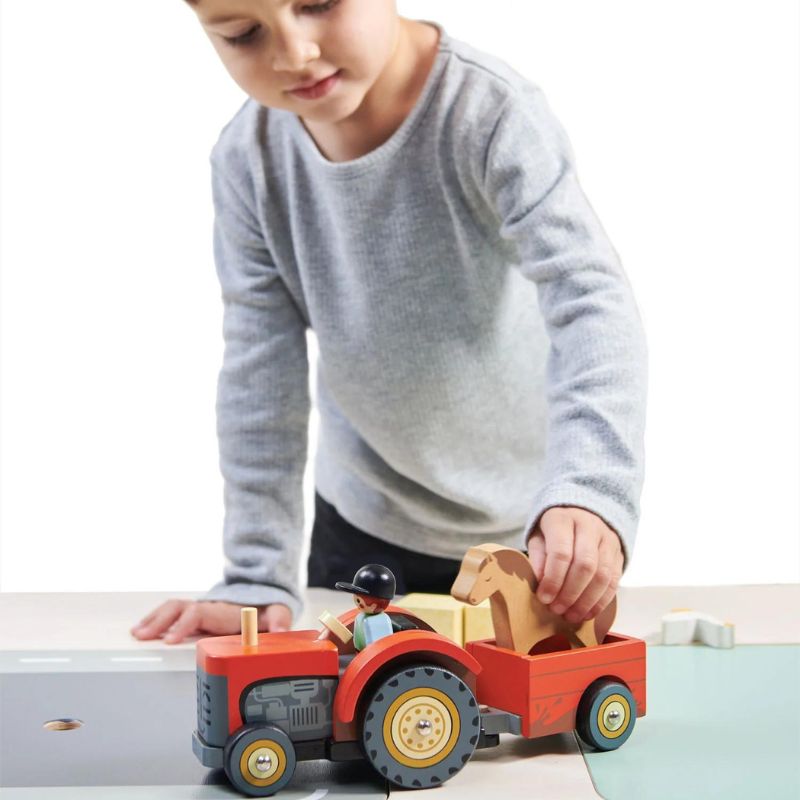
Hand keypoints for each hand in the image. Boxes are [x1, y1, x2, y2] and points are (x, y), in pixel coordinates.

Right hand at [130, 600, 291, 644]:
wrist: (262, 595)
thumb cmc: (266, 609)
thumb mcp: (277, 612)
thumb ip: (278, 620)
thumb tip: (280, 631)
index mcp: (224, 610)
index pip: (199, 614)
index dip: (184, 625)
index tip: (171, 640)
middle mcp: (208, 608)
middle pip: (179, 608)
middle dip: (159, 621)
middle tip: (142, 636)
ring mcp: (200, 610)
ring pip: (172, 608)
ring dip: (153, 619)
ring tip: (137, 633)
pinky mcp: (195, 615)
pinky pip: (172, 613)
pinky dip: (156, 619)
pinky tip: (143, 630)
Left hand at [527, 507, 621, 622]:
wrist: (582, 512)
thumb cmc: (554, 530)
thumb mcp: (538, 536)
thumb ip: (538, 557)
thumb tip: (541, 583)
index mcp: (563, 519)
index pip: (561, 552)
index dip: (553, 579)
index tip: (544, 598)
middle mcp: (589, 526)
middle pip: (585, 565)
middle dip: (570, 593)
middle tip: (557, 610)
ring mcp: (608, 539)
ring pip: (603, 575)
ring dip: (586, 601)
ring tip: (571, 616)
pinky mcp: (619, 553)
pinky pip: (614, 581)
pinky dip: (601, 602)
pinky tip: (587, 613)